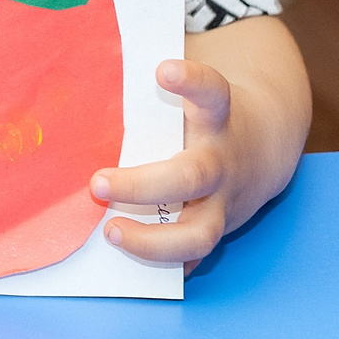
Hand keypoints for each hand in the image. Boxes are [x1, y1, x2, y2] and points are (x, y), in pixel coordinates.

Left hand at [90, 58, 254, 268]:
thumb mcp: (190, 100)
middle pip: (190, 177)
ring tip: (110, 232)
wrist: (263, 145)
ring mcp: (225, 201)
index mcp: (216, 118)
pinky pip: (193, 258)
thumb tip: (75, 87)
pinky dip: (164, 266)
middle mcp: (222, 161)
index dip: (191, 82)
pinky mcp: (221, 231)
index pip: (212, 93)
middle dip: (142, 186)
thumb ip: (150, 98)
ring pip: (199, 233)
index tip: (163, 70)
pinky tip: (131, 268)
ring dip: (152, 241)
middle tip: (98, 183)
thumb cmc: (202, 118)